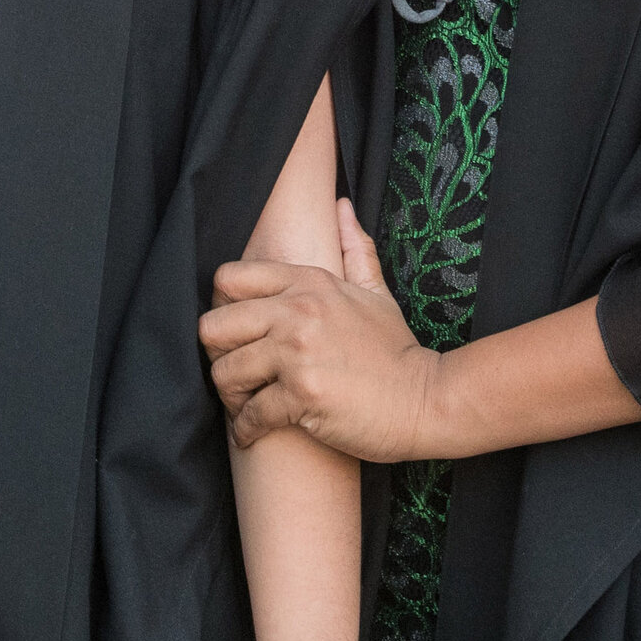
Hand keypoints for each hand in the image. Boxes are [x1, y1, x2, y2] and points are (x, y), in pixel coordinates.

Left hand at [204, 201, 439, 461]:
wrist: (428, 400)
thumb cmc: (397, 352)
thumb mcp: (377, 293)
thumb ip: (355, 249)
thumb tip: (342, 206)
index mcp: (309, 283)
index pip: (229, 279)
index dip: (221, 309)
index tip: (234, 336)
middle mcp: (298, 311)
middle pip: (212, 327)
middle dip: (216, 356)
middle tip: (234, 374)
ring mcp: (299, 352)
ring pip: (224, 373)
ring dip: (230, 398)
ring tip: (245, 407)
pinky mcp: (302, 394)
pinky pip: (250, 414)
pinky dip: (247, 430)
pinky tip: (255, 434)